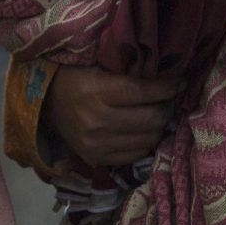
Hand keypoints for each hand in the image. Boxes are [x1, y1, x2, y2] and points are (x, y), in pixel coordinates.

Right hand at [42, 65, 180, 167]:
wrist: (45, 105)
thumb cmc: (74, 77)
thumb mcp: (97, 65)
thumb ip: (126, 71)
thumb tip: (164, 73)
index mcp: (96, 92)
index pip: (141, 92)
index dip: (166, 88)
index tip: (180, 82)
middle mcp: (96, 121)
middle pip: (149, 119)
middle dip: (166, 108)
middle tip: (170, 100)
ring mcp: (96, 144)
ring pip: (146, 139)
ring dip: (158, 127)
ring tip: (160, 114)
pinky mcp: (96, 159)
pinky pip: (134, 155)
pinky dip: (145, 142)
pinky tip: (146, 130)